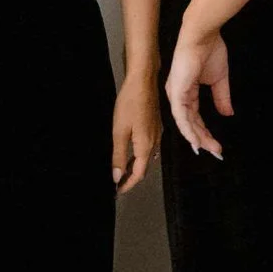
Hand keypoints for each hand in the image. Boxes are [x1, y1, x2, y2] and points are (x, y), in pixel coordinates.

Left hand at [112, 73, 160, 192]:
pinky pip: (149, 147)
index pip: (138, 174)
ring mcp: (156, 133)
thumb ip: (118, 155)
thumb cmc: (131, 101)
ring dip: (135, 166)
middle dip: (131, 177)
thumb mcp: (119, 131)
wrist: (143, 81)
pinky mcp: (154, 126)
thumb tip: (117, 175)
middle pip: (144, 167)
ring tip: (122, 170)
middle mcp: (154, 141)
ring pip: (147, 157)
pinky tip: (131, 151)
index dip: (128, 184)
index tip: (118, 190)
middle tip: (118, 182)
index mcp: (146, 145)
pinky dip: (139, 155)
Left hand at [164, 27, 232, 158]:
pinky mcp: (176, 92)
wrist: (203, 35)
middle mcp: (178, 95)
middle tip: (216, 151)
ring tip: (210, 148)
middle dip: (203, 139)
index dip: (205, 132)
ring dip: (198, 137)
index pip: (194, 117)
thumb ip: (221, 97)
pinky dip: (188, 130)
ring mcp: (176, 94)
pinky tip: (197, 140)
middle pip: (190, 124)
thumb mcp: (219, 79)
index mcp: (186, 91)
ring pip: (185, 123)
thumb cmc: (209, 50)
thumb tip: (228, 113)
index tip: (216, 144)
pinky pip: (180, 116)